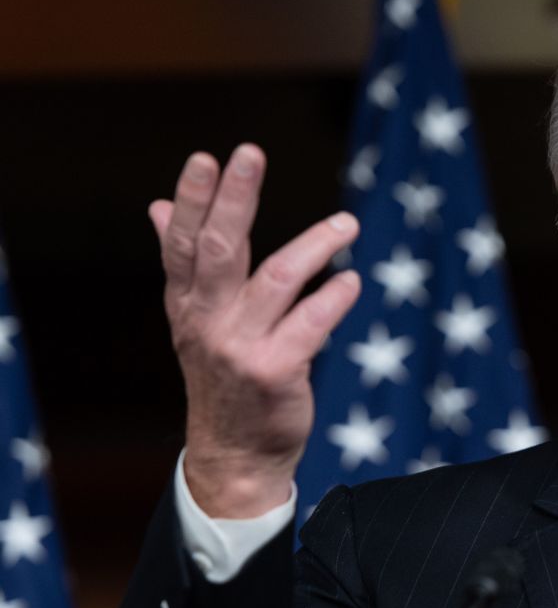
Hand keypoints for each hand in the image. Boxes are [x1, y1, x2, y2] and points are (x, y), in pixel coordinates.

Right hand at [152, 144, 360, 517]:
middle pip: (218, 247)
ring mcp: (239, 347)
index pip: (182, 241)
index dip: (192, 198)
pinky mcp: (275, 372)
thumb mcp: (195, 321)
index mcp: (186, 303)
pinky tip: (352, 281)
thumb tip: (155, 206)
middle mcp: (207, 320)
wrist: (235, 455)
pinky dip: (334, 298)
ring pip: (275, 279)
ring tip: (347, 224)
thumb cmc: (224, 376)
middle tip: (250, 153)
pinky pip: (311, 324)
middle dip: (235, 197)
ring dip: (314, 246)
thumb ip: (184, 265)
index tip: (206, 157)